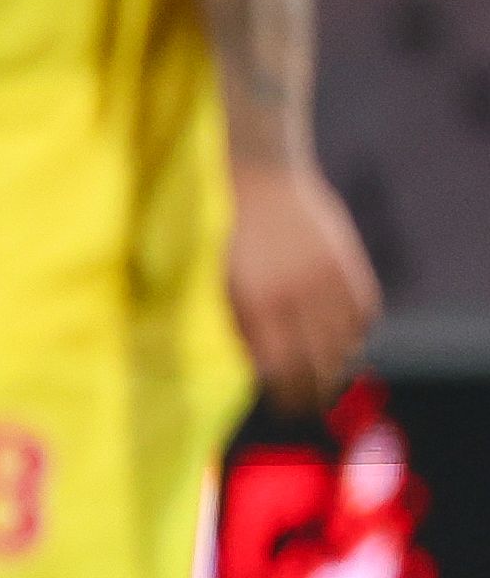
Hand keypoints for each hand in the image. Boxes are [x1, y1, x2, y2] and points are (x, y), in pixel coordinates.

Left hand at [226, 159, 380, 409]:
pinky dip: (357, 332)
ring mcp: (328, 277)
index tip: (280, 405)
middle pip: (316, 363)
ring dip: (338, 366)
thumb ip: (232, 320)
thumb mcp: (213, 276)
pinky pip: (364, 312)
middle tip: (304, 407)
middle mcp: (297, 294)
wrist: (258, 170)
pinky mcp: (348, 261)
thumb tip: (250, 365)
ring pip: (346, 342)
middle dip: (311, 392)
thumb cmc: (220, 226)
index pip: (280, 367)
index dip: (283, 392)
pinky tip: (345, 343)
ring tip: (325, 381)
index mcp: (256, 301)